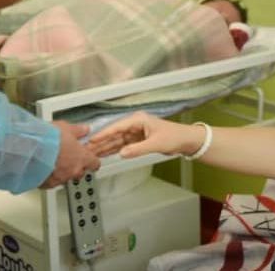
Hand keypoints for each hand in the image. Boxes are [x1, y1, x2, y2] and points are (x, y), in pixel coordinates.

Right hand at [40, 121, 100, 188]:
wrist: (29, 149)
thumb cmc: (48, 139)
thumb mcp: (65, 128)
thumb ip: (77, 130)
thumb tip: (84, 130)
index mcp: (81, 158)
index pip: (94, 163)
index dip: (92, 160)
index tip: (90, 158)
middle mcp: (73, 171)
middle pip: (80, 172)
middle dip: (76, 165)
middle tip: (68, 156)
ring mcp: (60, 179)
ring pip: (65, 177)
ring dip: (61, 171)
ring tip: (52, 161)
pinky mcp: (47, 184)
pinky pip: (51, 182)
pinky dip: (48, 176)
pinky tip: (43, 167)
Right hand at [87, 112, 203, 158]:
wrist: (186, 141)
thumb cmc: (175, 137)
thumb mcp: (155, 144)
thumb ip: (137, 149)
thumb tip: (122, 154)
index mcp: (138, 120)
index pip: (117, 127)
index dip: (104, 134)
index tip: (93, 140)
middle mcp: (135, 125)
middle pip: (114, 134)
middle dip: (101, 142)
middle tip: (88, 149)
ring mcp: (136, 133)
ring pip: (117, 141)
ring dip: (106, 147)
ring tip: (93, 153)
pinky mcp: (139, 140)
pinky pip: (123, 145)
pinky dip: (115, 150)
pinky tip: (106, 154)